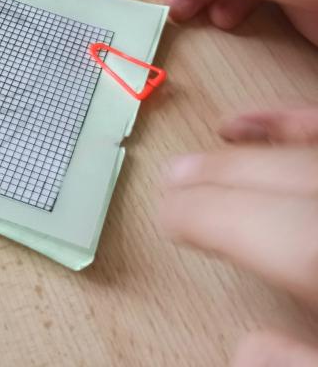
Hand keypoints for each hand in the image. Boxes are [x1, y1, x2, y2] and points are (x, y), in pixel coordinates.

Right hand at [161, 104, 317, 364]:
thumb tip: (244, 351)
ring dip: (254, 149)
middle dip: (214, 177)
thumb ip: (298, 359)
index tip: (166, 214)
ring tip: (213, 145)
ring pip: (302, 153)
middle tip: (173, 177)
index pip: (251, 224)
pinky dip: (297, 123)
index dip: (196, 213)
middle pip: (271, 179)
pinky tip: (265, 124)